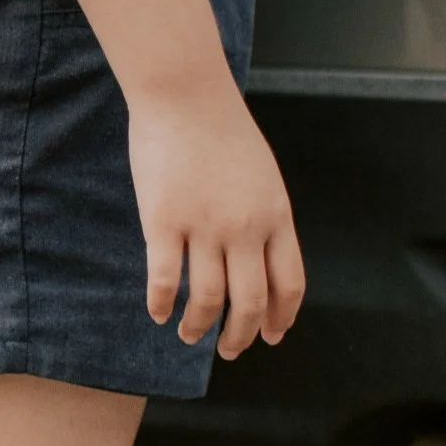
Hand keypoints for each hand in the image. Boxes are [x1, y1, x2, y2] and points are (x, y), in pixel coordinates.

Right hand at [128, 85, 305, 359]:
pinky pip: (163, 277)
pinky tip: (157, 311)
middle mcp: (245, 229)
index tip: (270, 337)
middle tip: (229, 351)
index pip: (288, 284)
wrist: (185, 95)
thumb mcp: (262, 175)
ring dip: (198, 326)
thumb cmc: (220, 128)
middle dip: (240, 335)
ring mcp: (204, 226)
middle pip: (250, 301)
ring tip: (188, 335)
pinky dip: (160, 302)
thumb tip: (256, 255)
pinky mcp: (162, 221)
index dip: (280, 317)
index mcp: (276, 217)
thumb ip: (263, 215)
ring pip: (207, 297)